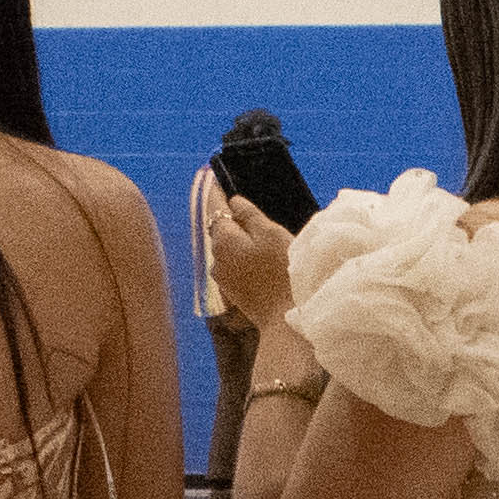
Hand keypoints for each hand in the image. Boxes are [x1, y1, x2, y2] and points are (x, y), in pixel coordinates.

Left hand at [206, 194, 297, 331]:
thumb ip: (250, 215)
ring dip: (238, 238)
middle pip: (220, 228)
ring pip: (228, 248)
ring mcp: (223, 277)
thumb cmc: (282, 272)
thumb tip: (234, 202)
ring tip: (257, 231)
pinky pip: (235, 264)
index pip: (214, 206)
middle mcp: (216, 257)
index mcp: (223, 238)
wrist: (285, 322)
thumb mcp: (271, 234)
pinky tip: (259, 257)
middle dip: (230, 215)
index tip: (215, 175)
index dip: (216, 190)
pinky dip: (243, 256)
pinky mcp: (233, 292)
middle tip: (242, 202)